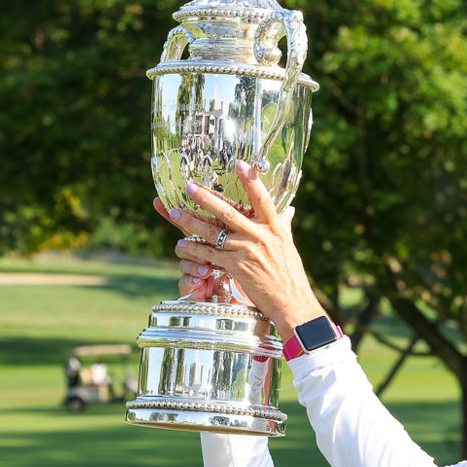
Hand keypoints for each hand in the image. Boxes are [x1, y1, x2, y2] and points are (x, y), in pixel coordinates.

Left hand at [152, 162, 324, 335]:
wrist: (292, 303)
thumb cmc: (291, 275)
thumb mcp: (289, 245)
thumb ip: (285, 224)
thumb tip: (289, 208)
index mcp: (275, 227)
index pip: (263, 198)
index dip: (251, 180)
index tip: (239, 163)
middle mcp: (260, 236)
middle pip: (229, 212)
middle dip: (206, 198)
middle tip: (189, 186)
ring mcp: (247, 251)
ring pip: (213, 232)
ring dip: (191, 222)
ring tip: (174, 211)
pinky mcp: (236, 268)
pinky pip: (210, 254)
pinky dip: (195, 249)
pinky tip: (182, 244)